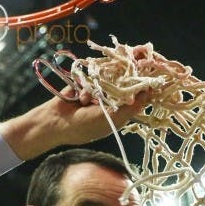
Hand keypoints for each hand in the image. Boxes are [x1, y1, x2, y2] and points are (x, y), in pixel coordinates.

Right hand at [0, 86, 151, 160]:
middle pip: (124, 84)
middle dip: (120, 83)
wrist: (56, 123)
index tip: (147, 79)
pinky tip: (80, 100)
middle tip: (114, 86)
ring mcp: (98, 91)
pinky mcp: (86, 83)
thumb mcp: (111, 120)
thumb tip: (148, 94)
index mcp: (120, 112)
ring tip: (87, 104)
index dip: (143, 87)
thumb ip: (130, 108)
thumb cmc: (84, 127)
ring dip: (97, 92)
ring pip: (107, 80)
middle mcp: (111, 100)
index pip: (137, 97)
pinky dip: (87, 89)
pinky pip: (92, 78)